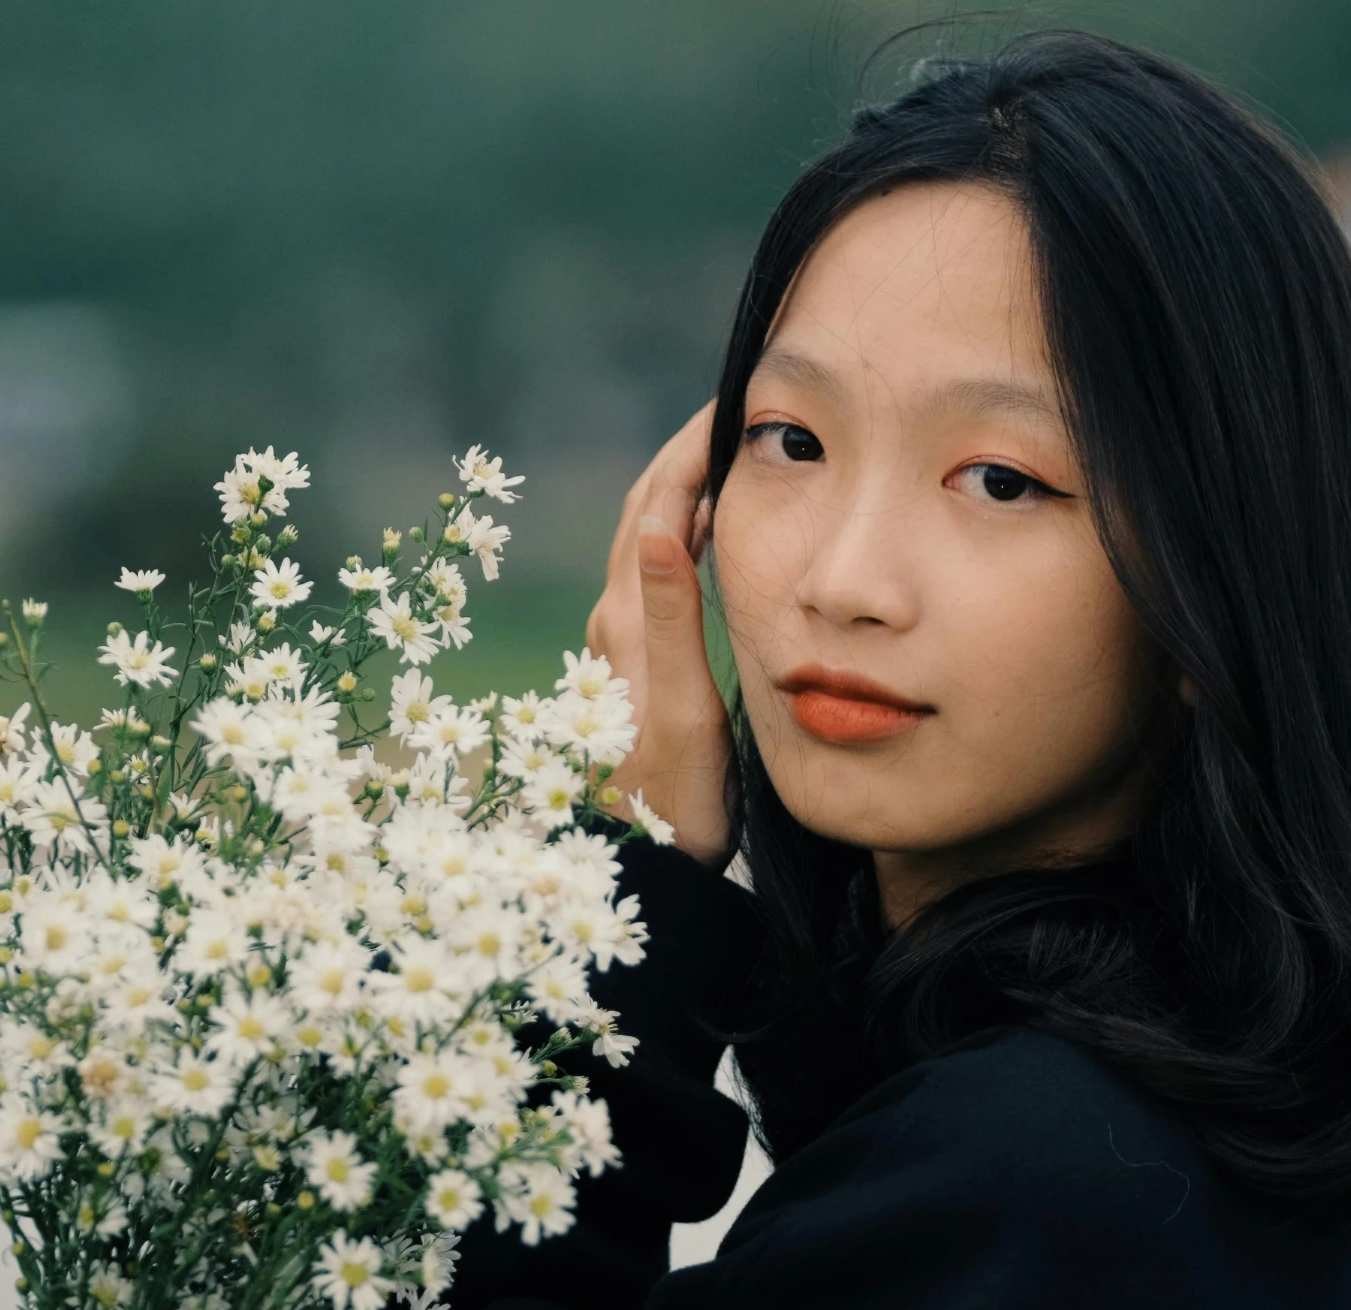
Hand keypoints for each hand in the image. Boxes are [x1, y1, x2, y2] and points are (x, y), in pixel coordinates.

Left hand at [586, 401, 732, 866]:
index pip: (654, 503)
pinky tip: (706, 541)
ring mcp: (617, 644)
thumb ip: (673, 617)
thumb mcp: (682, 710)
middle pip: (643, 511)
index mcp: (626, 620)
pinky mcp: (630, 667)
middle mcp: (613, 621)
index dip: (691, 446)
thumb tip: (658, 523)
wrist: (643, 867)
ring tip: (730, 458)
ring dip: (683, 490)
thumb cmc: (671, 801)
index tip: (734, 400)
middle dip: (686, 454)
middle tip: (738, 412)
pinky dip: (681, 536)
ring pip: (646, 540)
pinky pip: (653, 575)